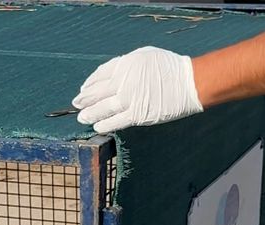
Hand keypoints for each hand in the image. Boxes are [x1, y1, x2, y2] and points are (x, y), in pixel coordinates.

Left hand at [72, 47, 203, 133]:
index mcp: (126, 64)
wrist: (188, 82)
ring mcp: (129, 98)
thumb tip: (112, 77)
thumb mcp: (145, 57)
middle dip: (85, 99)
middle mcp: (124, 80)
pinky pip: (115, 121)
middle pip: (98, 91)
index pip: (101, 74)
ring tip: (82, 117)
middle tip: (76, 104)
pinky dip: (104, 124)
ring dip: (90, 114)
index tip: (84, 89)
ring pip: (103, 107)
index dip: (90, 83)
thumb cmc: (169, 68)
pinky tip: (97, 126)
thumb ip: (127, 66)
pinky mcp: (137, 114)